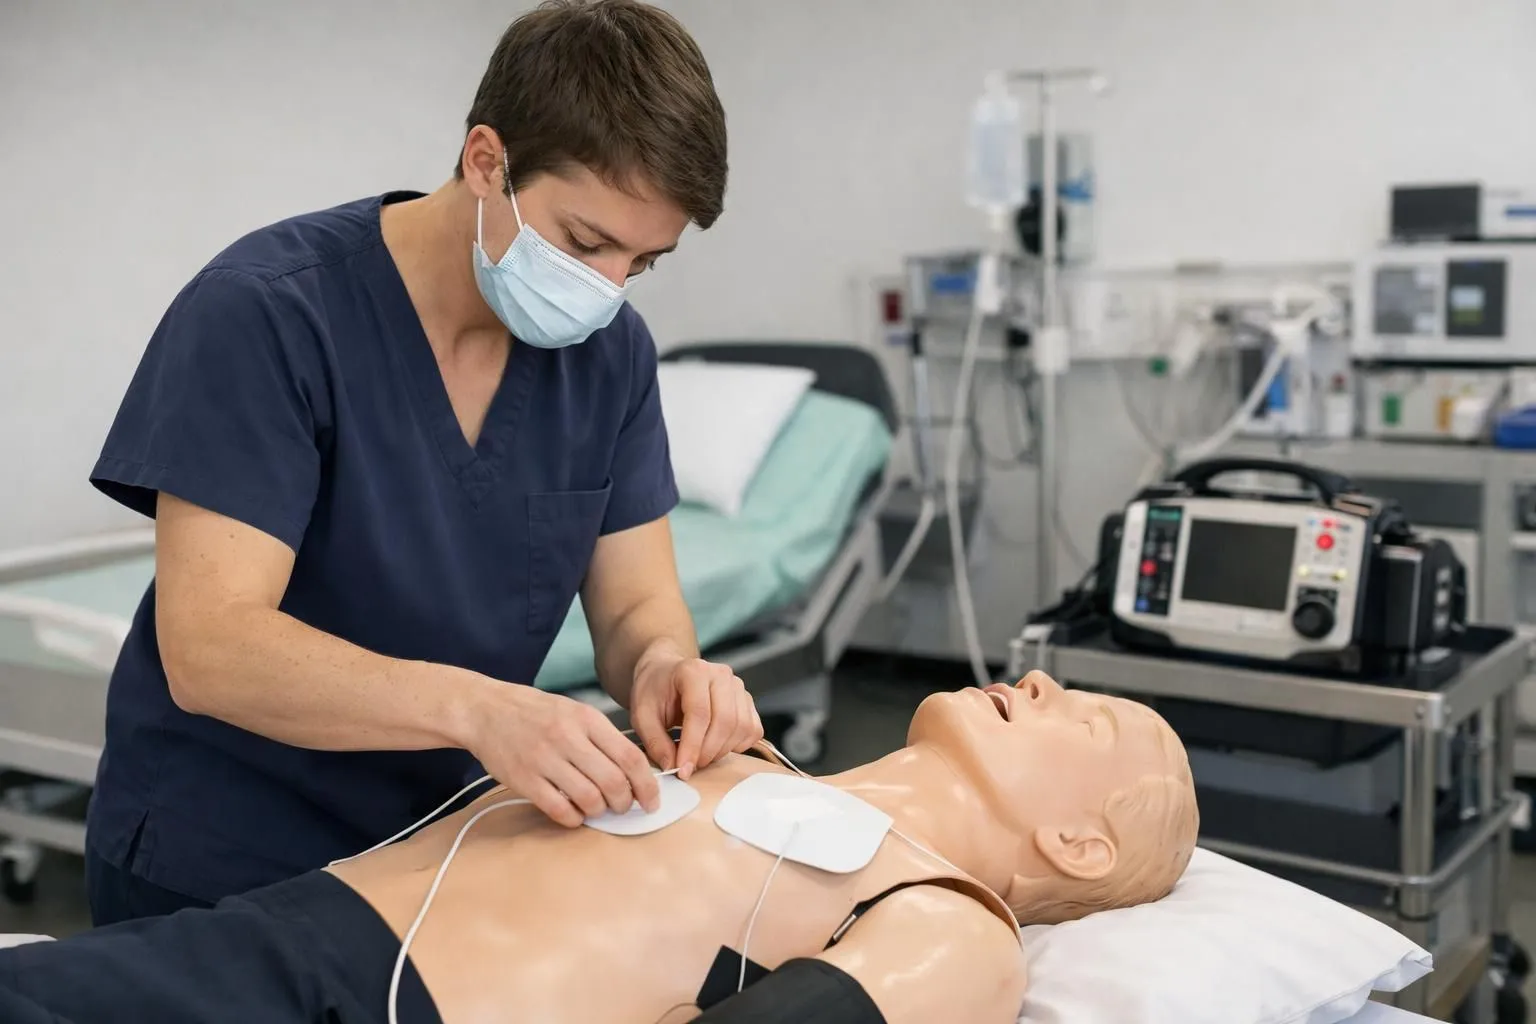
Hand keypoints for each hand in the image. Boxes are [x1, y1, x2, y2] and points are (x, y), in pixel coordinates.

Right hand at [465, 684, 659, 827]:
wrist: (485, 710)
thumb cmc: (536, 713)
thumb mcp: (574, 712)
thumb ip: (603, 738)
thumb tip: (636, 772)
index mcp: (586, 718)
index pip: (630, 757)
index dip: (647, 785)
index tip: (652, 800)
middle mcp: (567, 737)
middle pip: (613, 782)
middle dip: (625, 803)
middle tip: (623, 807)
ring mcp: (544, 759)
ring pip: (589, 798)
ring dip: (600, 811)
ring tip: (597, 808)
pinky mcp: (523, 780)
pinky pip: (559, 810)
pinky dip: (574, 818)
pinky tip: (574, 813)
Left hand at [629, 653, 762, 779]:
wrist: (666, 674)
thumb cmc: (654, 691)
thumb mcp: (642, 715)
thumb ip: (655, 741)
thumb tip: (672, 766)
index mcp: (693, 671)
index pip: (699, 713)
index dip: (692, 746)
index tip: (682, 769)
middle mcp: (721, 675)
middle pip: (725, 721)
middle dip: (707, 752)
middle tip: (689, 766)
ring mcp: (738, 686)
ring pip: (741, 727)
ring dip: (721, 751)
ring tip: (699, 755)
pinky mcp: (747, 700)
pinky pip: (752, 730)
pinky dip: (738, 746)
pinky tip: (716, 745)